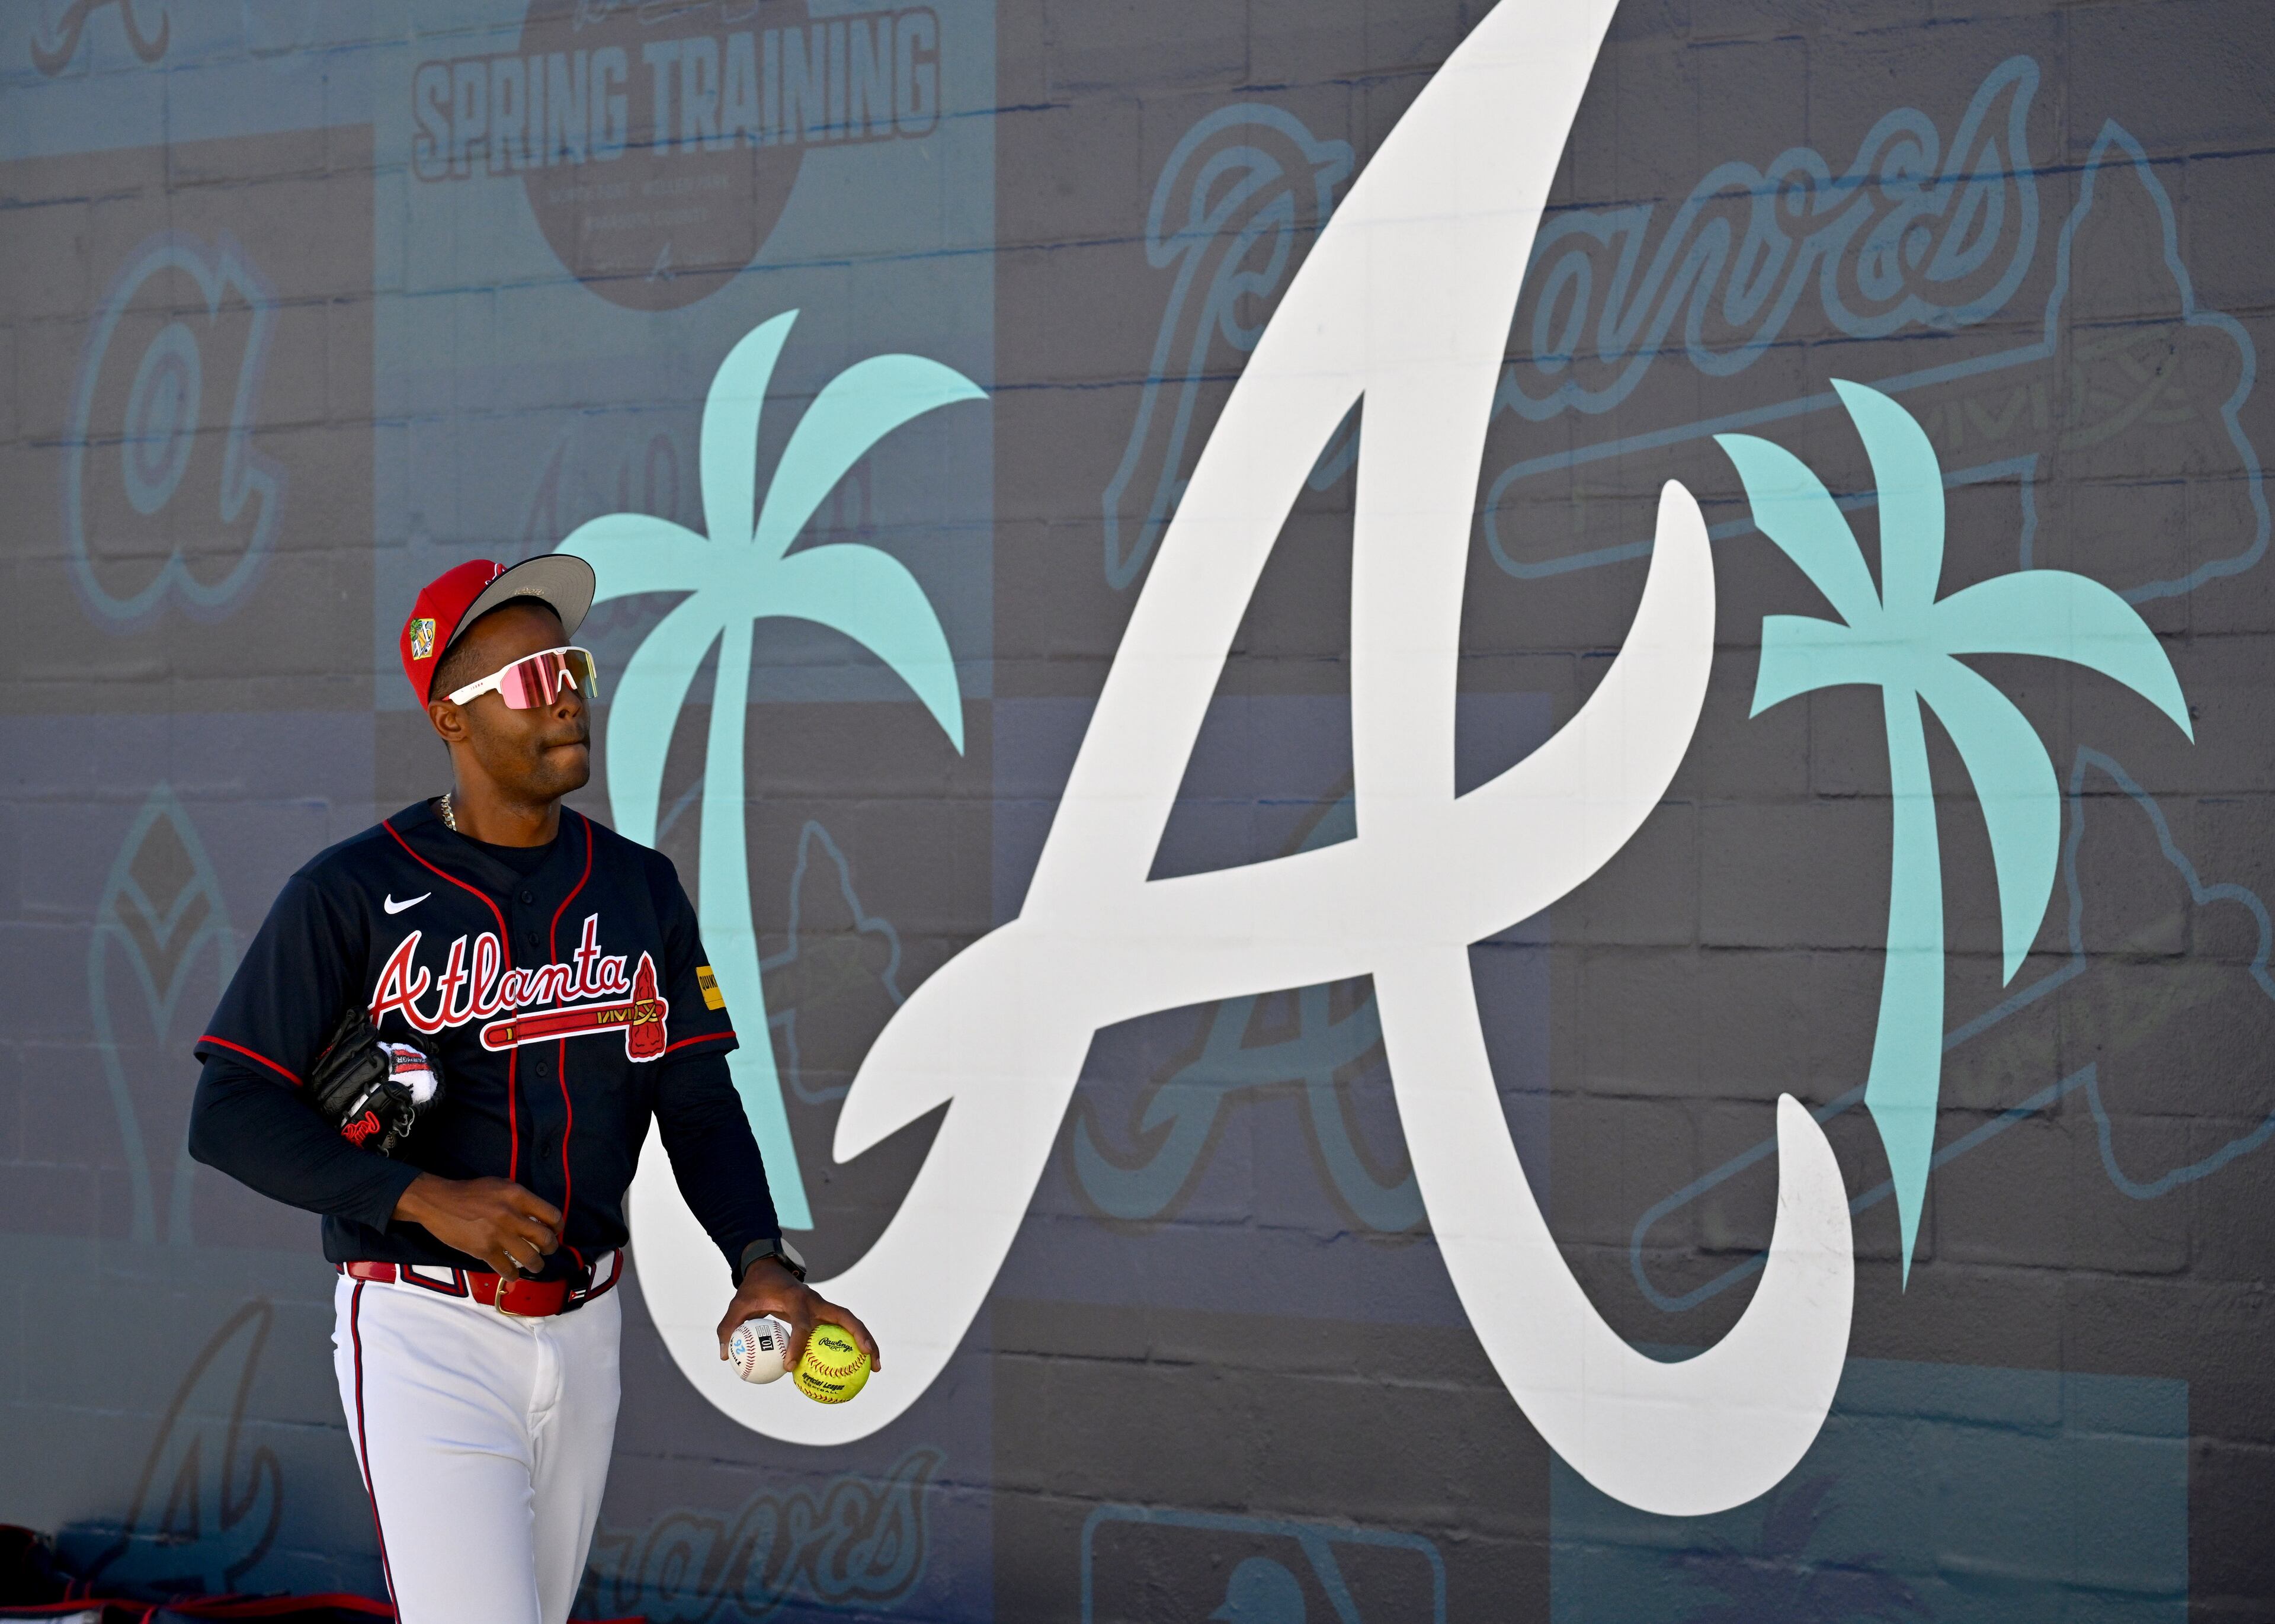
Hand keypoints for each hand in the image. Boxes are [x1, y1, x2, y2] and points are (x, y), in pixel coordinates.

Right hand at [393, 1173, 560, 1277]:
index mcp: (518, 1196)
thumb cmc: (471, 1192)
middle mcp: (512, 1215)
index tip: (554, 1232)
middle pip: (545, 1239)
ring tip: (536, 1266)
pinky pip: (507, 1268)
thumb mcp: (501, 1185)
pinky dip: (513, 1274)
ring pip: (530, 1258)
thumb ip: (520, 1199)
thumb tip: (537, 1215)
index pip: (552, 1215)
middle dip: (550, 1248)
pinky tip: (513, 1274)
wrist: (438, 1202)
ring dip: (536, 1265)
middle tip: (547, 1251)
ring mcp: (498, 1234)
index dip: (557, 1227)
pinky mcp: (484, 1250)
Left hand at [716, 1257, 882, 1374]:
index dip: (798, 1345)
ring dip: (867, 1342)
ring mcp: (824, 1305)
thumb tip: (725, 1356)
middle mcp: (817, 1301)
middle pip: (846, 1318)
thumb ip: (728, 1327)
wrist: (768, 1268)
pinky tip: (858, 1367)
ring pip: (852, 1322)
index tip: (790, 1367)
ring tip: (876, 1369)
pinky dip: (854, 1345)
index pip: (802, 1324)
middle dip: (861, 1338)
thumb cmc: (754, 1288)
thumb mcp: (738, 1304)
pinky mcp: (825, 1312)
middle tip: (870, 1362)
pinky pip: (843, 1329)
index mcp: (797, 1299)